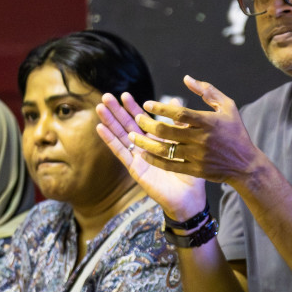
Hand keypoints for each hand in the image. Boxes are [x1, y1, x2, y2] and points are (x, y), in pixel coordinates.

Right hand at [95, 92, 209, 219]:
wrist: (189, 196)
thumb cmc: (191, 173)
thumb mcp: (187, 143)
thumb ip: (179, 123)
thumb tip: (175, 100)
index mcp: (157, 141)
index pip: (142, 121)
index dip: (133, 108)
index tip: (125, 94)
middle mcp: (145, 147)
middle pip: (127, 125)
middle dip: (117, 111)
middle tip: (106, 96)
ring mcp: (138, 157)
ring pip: (121, 136)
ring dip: (110, 122)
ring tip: (100, 107)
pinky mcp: (134, 168)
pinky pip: (121, 152)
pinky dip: (110, 140)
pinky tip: (100, 128)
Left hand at [122, 77, 264, 185]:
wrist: (245, 165)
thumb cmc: (235, 132)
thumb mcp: (228, 107)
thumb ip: (207, 91)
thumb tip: (186, 78)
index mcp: (208, 122)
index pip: (179, 113)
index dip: (161, 108)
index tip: (147, 104)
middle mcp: (201, 139)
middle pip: (167, 131)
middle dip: (148, 124)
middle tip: (137, 118)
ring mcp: (197, 157)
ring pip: (164, 149)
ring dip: (145, 142)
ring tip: (132, 136)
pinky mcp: (195, 170)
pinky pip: (169, 165)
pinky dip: (154, 160)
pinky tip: (143, 153)